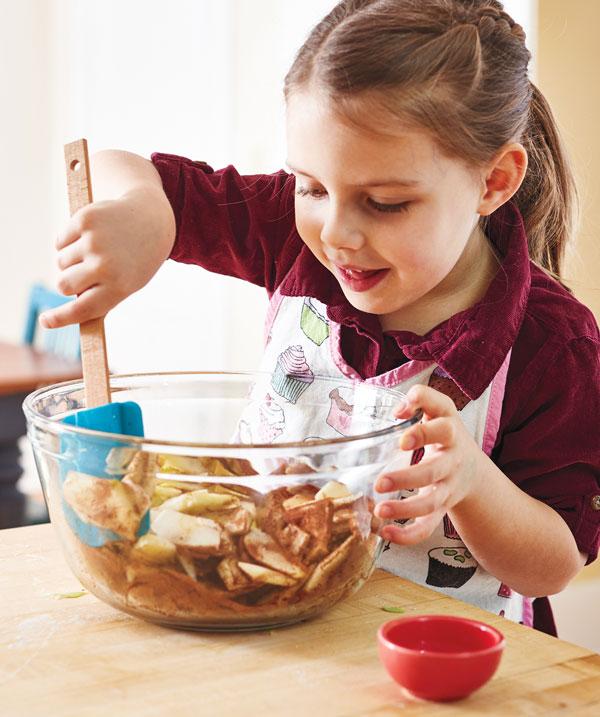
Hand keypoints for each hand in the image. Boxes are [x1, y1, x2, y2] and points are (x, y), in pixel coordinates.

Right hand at [40, 186, 174, 327]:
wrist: (154, 220)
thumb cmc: (138, 260)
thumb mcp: (128, 284)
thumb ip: (101, 299)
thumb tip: (71, 316)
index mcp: (119, 287)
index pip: (81, 309)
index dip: (60, 318)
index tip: (45, 321)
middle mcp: (105, 265)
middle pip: (63, 285)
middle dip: (69, 283)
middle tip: (87, 273)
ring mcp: (94, 241)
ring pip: (60, 263)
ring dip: (72, 260)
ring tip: (97, 251)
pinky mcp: (84, 220)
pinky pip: (60, 242)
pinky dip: (69, 242)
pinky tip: (91, 236)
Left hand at [374, 384, 482, 544]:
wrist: (472, 469)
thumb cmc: (445, 432)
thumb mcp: (440, 409)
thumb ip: (421, 399)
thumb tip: (396, 409)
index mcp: (450, 432)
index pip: (442, 427)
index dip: (423, 432)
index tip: (402, 438)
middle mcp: (452, 461)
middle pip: (434, 471)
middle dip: (407, 478)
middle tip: (380, 482)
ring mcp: (448, 488)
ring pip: (431, 502)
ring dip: (405, 509)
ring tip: (380, 510)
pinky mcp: (441, 510)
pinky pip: (428, 527)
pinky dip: (408, 534)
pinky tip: (386, 532)